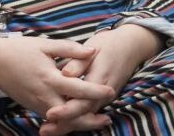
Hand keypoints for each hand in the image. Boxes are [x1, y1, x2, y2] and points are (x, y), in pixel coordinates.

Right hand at [0, 35, 114, 123]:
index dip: (96, 91)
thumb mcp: (45, 44)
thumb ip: (70, 49)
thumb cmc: (19, 50)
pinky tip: (77, 117)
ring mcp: (37, 104)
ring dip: (79, 123)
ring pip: (62, 120)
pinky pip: (52, 118)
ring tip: (97, 121)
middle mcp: (44, 96)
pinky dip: (66, 121)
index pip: (77, 89)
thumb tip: (92, 52)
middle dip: (89, 120)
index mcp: (49, 78)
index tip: (110, 91)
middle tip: (107, 119)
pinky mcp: (32, 107)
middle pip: (71, 115)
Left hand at [40, 24, 161, 135]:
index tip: (50, 114)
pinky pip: (87, 112)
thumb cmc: (108, 46)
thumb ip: (78, 62)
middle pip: (82, 115)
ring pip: (84, 116)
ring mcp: (103, 98)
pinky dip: (73, 118)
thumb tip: (65, 73)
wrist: (130, 47)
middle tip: (44, 130)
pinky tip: (59, 122)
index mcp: (99, 81)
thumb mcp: (93, 49)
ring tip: (47, 130)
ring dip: (66, 124)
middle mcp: (102, 95)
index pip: (82, 102)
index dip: (66, 110)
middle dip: (63, 124)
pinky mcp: (100, 98)